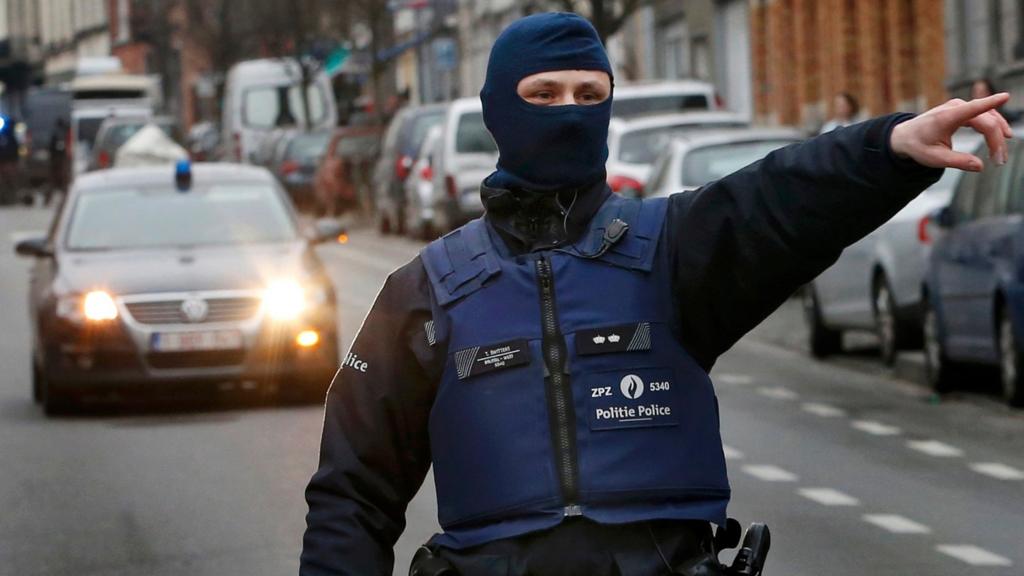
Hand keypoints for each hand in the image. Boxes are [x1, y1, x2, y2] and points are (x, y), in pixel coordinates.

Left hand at [889, 93, 1012, 171]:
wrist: (904, 136)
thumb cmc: (917, 146)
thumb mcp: (935, 158)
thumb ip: (958, 161)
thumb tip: (980, 166)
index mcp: (947, 117)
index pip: (973, 108)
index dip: (991, 102)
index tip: (1006, 96)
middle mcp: (955, 107)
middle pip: (986, 120)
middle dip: (997, 140)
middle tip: (1000, 161)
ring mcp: (959, 106)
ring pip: (988, 116)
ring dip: (998, 134)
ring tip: (1001, 154)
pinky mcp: (962, 110)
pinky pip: (984, 115)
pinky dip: (993, 126)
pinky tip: (1001, 137)